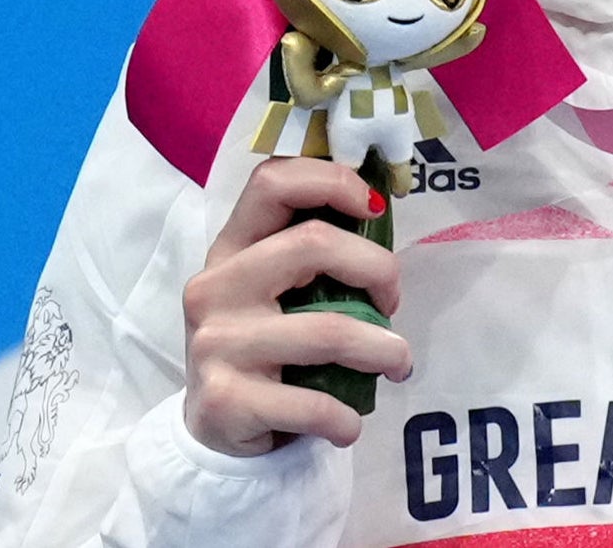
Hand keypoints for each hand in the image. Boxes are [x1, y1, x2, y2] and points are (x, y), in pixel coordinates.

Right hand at [181, 157, 411, 455]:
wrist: (214, 430)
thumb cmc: (264, 346)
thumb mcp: (273, 290)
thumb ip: (312, 254)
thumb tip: (380, 215)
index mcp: (231, 247)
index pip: (272, 182)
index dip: (332, 181)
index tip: (375, 207)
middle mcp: (216, 286)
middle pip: (313, 243)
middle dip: (377, 269)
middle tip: (393, 303)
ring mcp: (216, 343)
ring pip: (327, 331)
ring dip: (382, 350)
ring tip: (398, 363)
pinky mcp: (224, 401)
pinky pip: (310, 402)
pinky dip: (345, 417)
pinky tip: (349, 424)